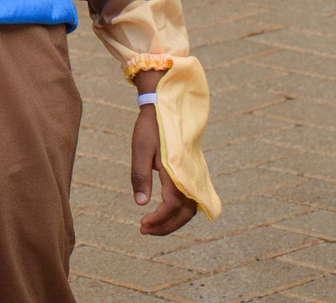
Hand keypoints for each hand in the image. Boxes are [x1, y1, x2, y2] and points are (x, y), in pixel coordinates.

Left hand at [131, 104, 199, 235]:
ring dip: (173, 221)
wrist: (166, 106)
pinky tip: (165, 212)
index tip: (142, 224)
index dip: (159, 220)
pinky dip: (180, 211)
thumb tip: (141, 204)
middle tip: (144, 230)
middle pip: (185, 213)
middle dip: (166, 226)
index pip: (172, 206)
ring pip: (190, 208)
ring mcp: (195, 175)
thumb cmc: (150, 127)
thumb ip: (140, 177)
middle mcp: (190, 176)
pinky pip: (192, 199)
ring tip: (152, 225)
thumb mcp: (140, 150)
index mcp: (176, 171)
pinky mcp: (194, 173)